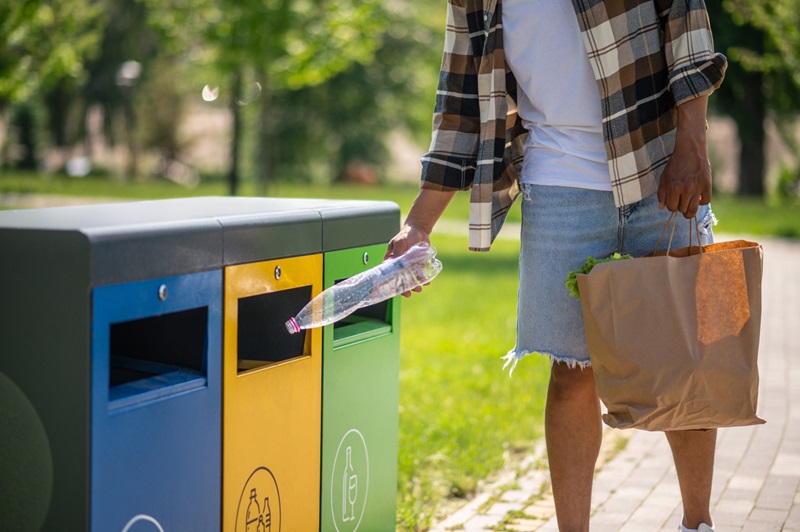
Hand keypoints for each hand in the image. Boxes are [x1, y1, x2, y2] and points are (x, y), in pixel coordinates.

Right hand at [385, 224, 430, 296]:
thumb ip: (397, 252)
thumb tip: (393, 261)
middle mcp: (399, 265)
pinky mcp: (418, 264)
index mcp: (391, 260)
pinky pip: (420, 274)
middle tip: (408, 293)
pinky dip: (423, 279)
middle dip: (403, 288)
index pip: (388, 274)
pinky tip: (427, 282)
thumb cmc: (406, 234)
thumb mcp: (399, 242)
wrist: (419, 230)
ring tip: (419, 289)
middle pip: (399, 279)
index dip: (389, 283)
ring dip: (414, 285)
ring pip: (410, 279)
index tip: (392, 290)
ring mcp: (409, 266)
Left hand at [657, 96, 711, 218]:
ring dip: (689, 210)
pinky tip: (697, 197)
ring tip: (688, 206)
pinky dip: (701, 202)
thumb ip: (662, 193)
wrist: (690, 150)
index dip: (671, 206)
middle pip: (682, 209)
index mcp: (674, 187)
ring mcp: (698, 187)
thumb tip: (662, 208)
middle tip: (680, 202)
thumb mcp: (664, 177)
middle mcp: (686, 189)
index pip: (671, 208)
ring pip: (694, 209)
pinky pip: (706, 201)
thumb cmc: (675, 164)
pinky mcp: (707, 185)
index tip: (672, 201)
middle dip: (680, 208)